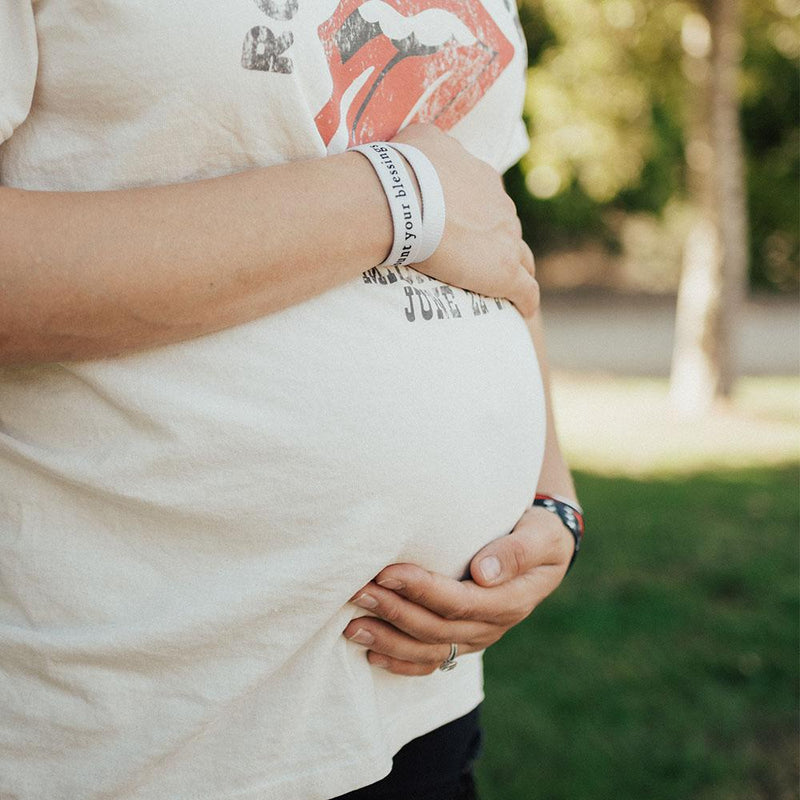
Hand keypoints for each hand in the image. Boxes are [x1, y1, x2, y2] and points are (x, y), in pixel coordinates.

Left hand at [342, 506, 573, 675]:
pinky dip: (401, 663)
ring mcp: (477, 636)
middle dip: (394, 612)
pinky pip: (432, 661)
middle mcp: (492, 625)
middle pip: (437, 627)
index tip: (387, 573)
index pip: (461, 601)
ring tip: (350, 627)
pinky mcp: (465, 639)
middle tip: (356, 592)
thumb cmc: (539, 533)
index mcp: (512, 600)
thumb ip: (517, 552)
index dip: (422, 590)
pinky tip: (371, 655)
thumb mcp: (541, 535)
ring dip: (389, 640)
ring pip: (429, 649)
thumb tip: (483, 573)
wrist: (546, 549)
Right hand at [390, 124, 538, 317]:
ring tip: (505, 289)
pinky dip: (525, 301)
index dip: (481, 217)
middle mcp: (501, 206)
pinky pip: (526, 290)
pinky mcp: (504, 272)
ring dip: (515, 270)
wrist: (403, 200)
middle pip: (508, 229)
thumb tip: (430, 149)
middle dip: (498, 243)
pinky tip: (521, 310)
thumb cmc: (403, 170)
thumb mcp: (421, 140)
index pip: (490, 202)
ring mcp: (506, 240)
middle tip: (479, 261)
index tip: (466, 229)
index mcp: (483, 179)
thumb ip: (434, 147)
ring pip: (523, 259)